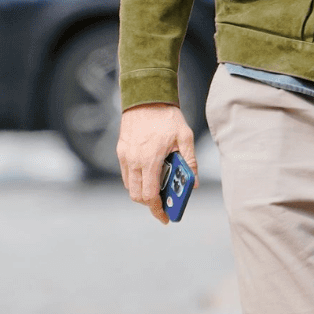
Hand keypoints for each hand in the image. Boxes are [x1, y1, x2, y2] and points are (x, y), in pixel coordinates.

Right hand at [117, 103, 197, 225]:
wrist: (146, 96)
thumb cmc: (167, 116)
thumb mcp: (185, 137)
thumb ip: (190, 162)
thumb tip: (192, 183)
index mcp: (150, 159)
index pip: (150, 195)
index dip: (158, 210)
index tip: (165, 218)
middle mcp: (134, 160)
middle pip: (137, 195)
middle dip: (150, 204)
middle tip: (164, 205)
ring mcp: (125, 155)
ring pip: (130, 186)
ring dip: (143, 192)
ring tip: (158, 189)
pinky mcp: (121, 150)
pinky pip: (126, 174)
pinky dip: (136, 181)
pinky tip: (149, 175)